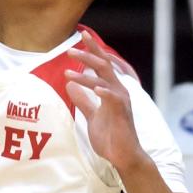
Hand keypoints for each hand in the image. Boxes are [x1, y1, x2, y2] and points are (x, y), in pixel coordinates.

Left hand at [64, 35, 145, 172]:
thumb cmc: (110, 136)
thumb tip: (70, 85)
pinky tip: (95, 89)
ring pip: (104, 81)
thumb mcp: (92, 116)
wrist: (123, 157)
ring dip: (86, 75)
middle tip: (70, 49)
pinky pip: (113, 99)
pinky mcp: (122, 113)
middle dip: (88, 55)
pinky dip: (104, 92)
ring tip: (68, 73)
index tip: (82, 35)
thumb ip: (83, 101)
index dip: (92, 50)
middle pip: (104, 66)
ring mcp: (121, 102)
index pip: (101, 65)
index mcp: (111, 90)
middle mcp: (118, 91)